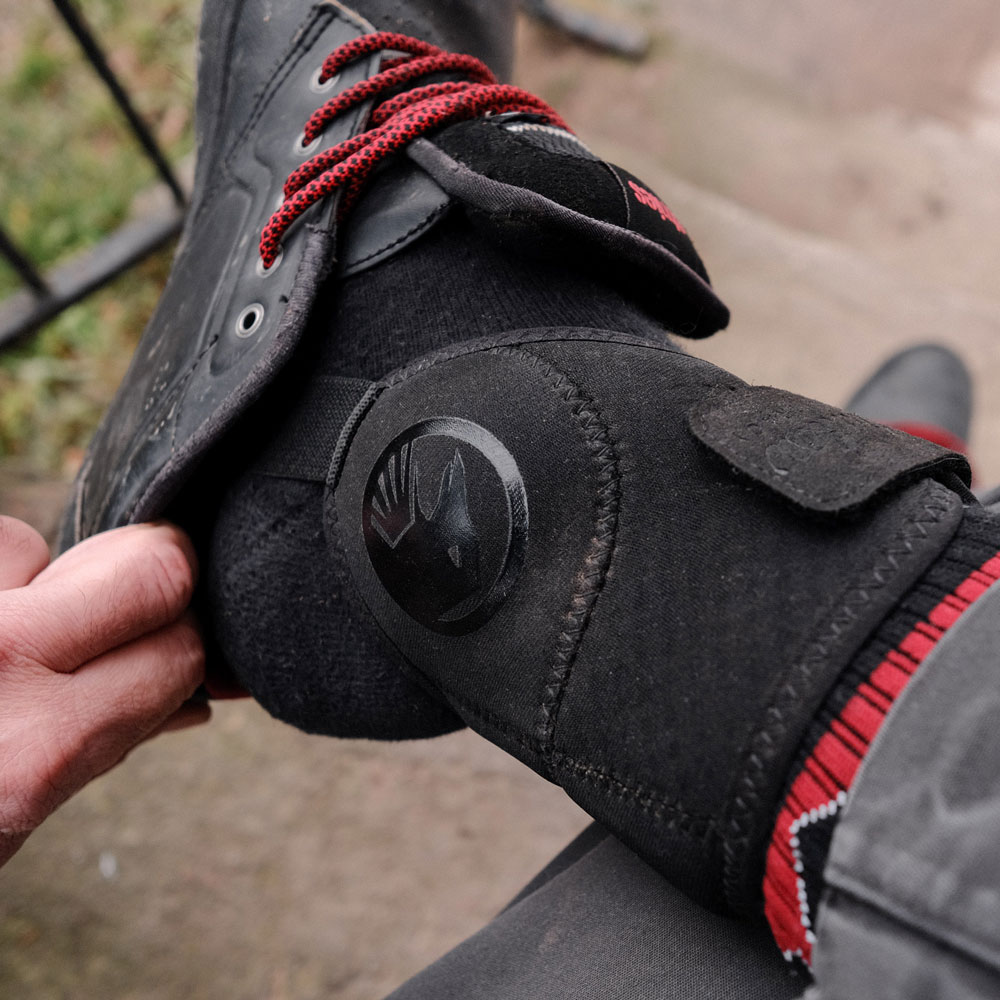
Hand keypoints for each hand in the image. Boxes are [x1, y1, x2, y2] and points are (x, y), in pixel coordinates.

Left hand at [0, 518, 206, 866]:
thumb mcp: (14, 805)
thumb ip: (110, 737)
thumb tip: (195, 696)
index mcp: (33, 749)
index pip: (181, 647)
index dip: (188, 646)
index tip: (170, 653)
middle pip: (152, 565)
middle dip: (154, 584)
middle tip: (118, 619)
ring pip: (38, 545)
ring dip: (24, 586)